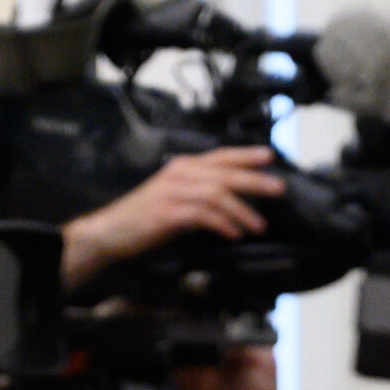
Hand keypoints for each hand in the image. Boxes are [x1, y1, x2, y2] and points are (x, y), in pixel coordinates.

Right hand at [60, 147, 284, 287]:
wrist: (110, 232)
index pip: (220, 156)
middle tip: (279, 189)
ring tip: (258, 225)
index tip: (269, 157)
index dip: (246, 155)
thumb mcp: (174, 200)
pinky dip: (222, 223)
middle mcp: (179, 173)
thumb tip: (228, 205)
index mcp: (182, 167)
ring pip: (218, 194)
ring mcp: (173, 192)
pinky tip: (234, 234)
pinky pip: (203, 215)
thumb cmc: (142, 220)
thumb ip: (198, 197)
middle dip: (255, 181)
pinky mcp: (168, 212)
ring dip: (242, 210)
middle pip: (225, 173)